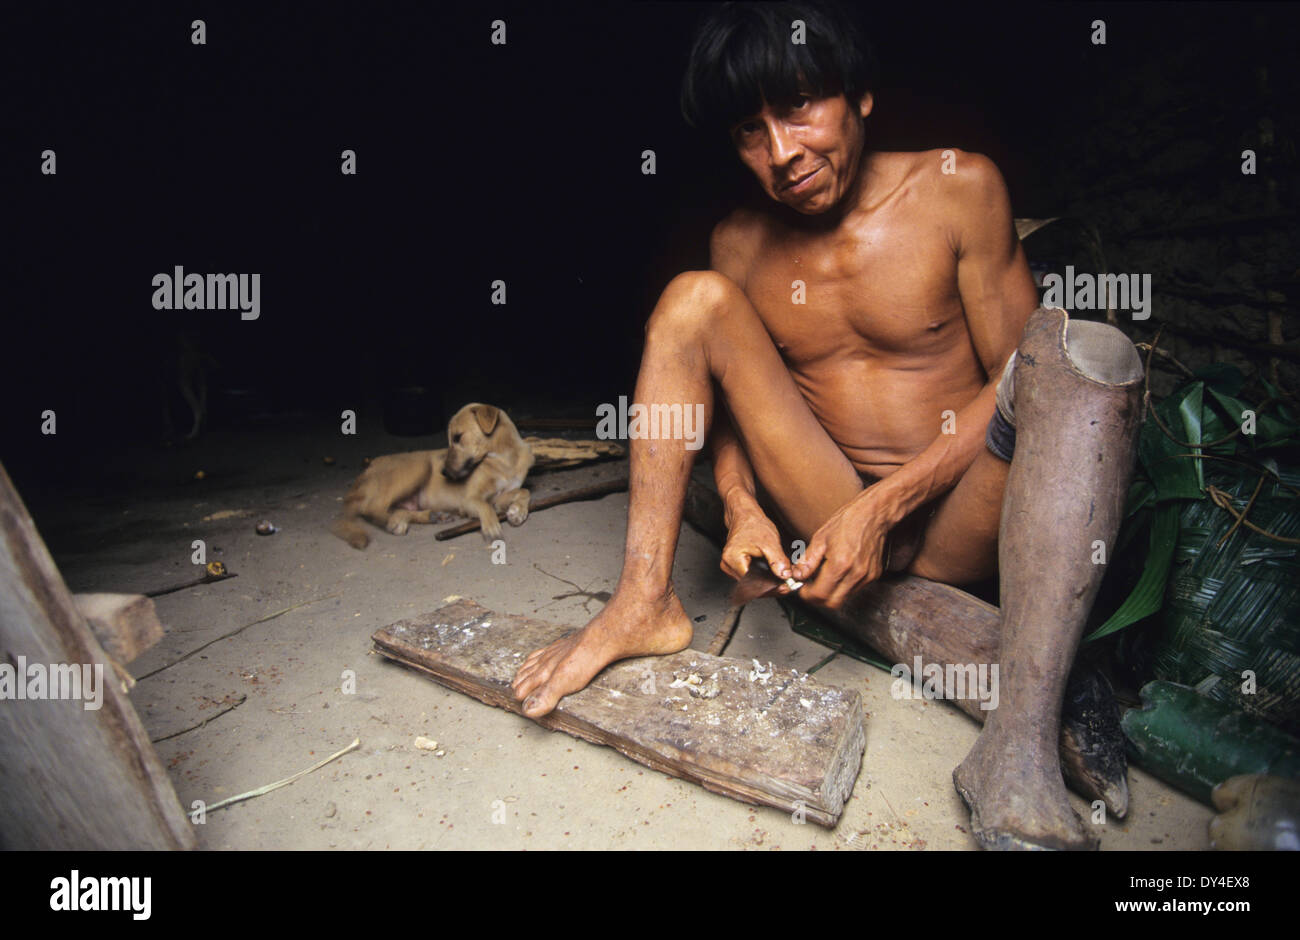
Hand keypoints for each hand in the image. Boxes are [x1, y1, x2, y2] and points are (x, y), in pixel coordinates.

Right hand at [720, 506, 793, 584]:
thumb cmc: (753, 524)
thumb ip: (778, 560)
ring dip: (766, 585)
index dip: (770, 587)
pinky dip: (761, 580)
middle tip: (787, 587)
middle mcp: (727, 565)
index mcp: (733, 559)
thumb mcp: (770, 541)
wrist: (745, 515)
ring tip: (782, 582)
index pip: (752, 583)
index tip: (785, 588)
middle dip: (770, 588)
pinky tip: (772, 579)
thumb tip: (785, 576)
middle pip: (750, 587)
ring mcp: (729, 567)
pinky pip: (748, 579)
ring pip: (750, 585)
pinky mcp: (734, 567)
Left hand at [792, 489, 899, 608]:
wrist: (874, 514)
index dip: (807, 595)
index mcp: (841, 564)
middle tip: (810, 588)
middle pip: (833, 603)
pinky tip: (838, 573)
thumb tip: (797, 576)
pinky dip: (843, 587)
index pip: (820, 594)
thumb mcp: (821, 538)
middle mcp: (856, 574)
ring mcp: (867, 577)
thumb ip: (807, 561)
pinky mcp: (874, 576)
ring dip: (831, 594)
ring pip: (844, 598)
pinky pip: (855, 590)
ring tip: (823, 578)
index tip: (802, 589)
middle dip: (818, 599)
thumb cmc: (848, 521)